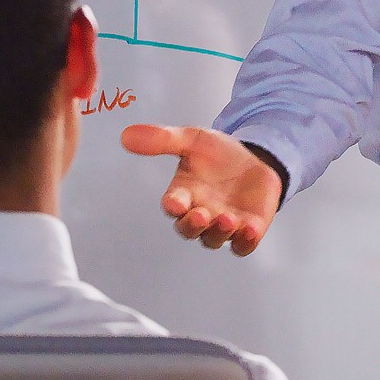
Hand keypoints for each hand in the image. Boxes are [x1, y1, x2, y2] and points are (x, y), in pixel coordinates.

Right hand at [120, 124, 283, 255]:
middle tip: (200, 215)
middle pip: (189, 229)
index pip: (173, 205)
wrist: (254, 159)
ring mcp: (222, 225)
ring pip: (214, 239)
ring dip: (219, 232)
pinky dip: (245, 241)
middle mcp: (200, 213)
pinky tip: (250, 229)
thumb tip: (126, 135)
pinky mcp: (247, 230)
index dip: (173, 205)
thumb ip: (163, 139)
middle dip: (193, 225)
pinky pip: (243, 244)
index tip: (174, 202)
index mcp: (183, 194)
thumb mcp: (193, 139)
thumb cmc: (218, 154)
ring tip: (226, 218)